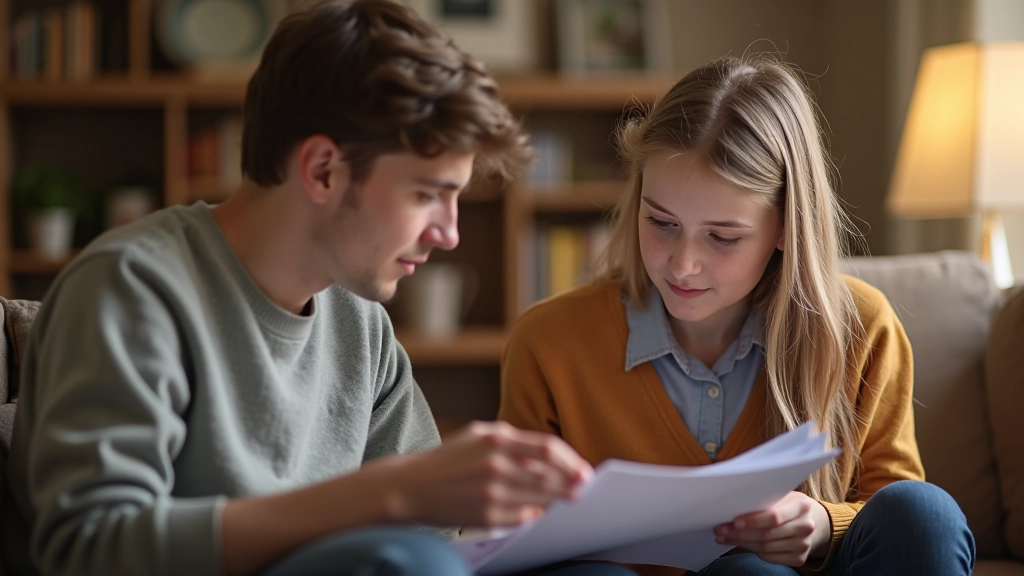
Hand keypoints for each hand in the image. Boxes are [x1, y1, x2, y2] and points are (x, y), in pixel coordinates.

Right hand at [381, 421, 592, 527]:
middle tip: (584, 488)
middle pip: (549, 475)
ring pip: (540, 498)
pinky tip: (538, 511)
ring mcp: (492, 492)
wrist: (410, 486)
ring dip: (558, 500)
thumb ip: (513, 440)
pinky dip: (535, 514)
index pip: (548, 449)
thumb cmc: (449, 459)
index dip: (572, 461)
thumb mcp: (478, 434)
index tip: (584, 471)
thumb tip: (551, 454)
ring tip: (568, 499)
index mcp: (495, 438)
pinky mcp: (486, 516)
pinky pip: (523, 517)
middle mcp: (495, 464)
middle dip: (571, 484)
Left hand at [713, 491, 830, 565]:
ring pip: (765, 547)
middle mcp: (806, 526)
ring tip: (723, 537)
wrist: (810, 520)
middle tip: (720, 530)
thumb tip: (732, 505)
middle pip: (767, 534)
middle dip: (739, 533)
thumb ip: (764, 499)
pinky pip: (770, 557)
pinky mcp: (799, 558)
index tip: (734, 521)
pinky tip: (739, 544)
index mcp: (802, 505)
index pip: (775, 516)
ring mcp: (804, 544)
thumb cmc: (787, 504)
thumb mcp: (781, 495)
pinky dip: (752, 550)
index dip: (753, 520)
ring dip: (741, 543)